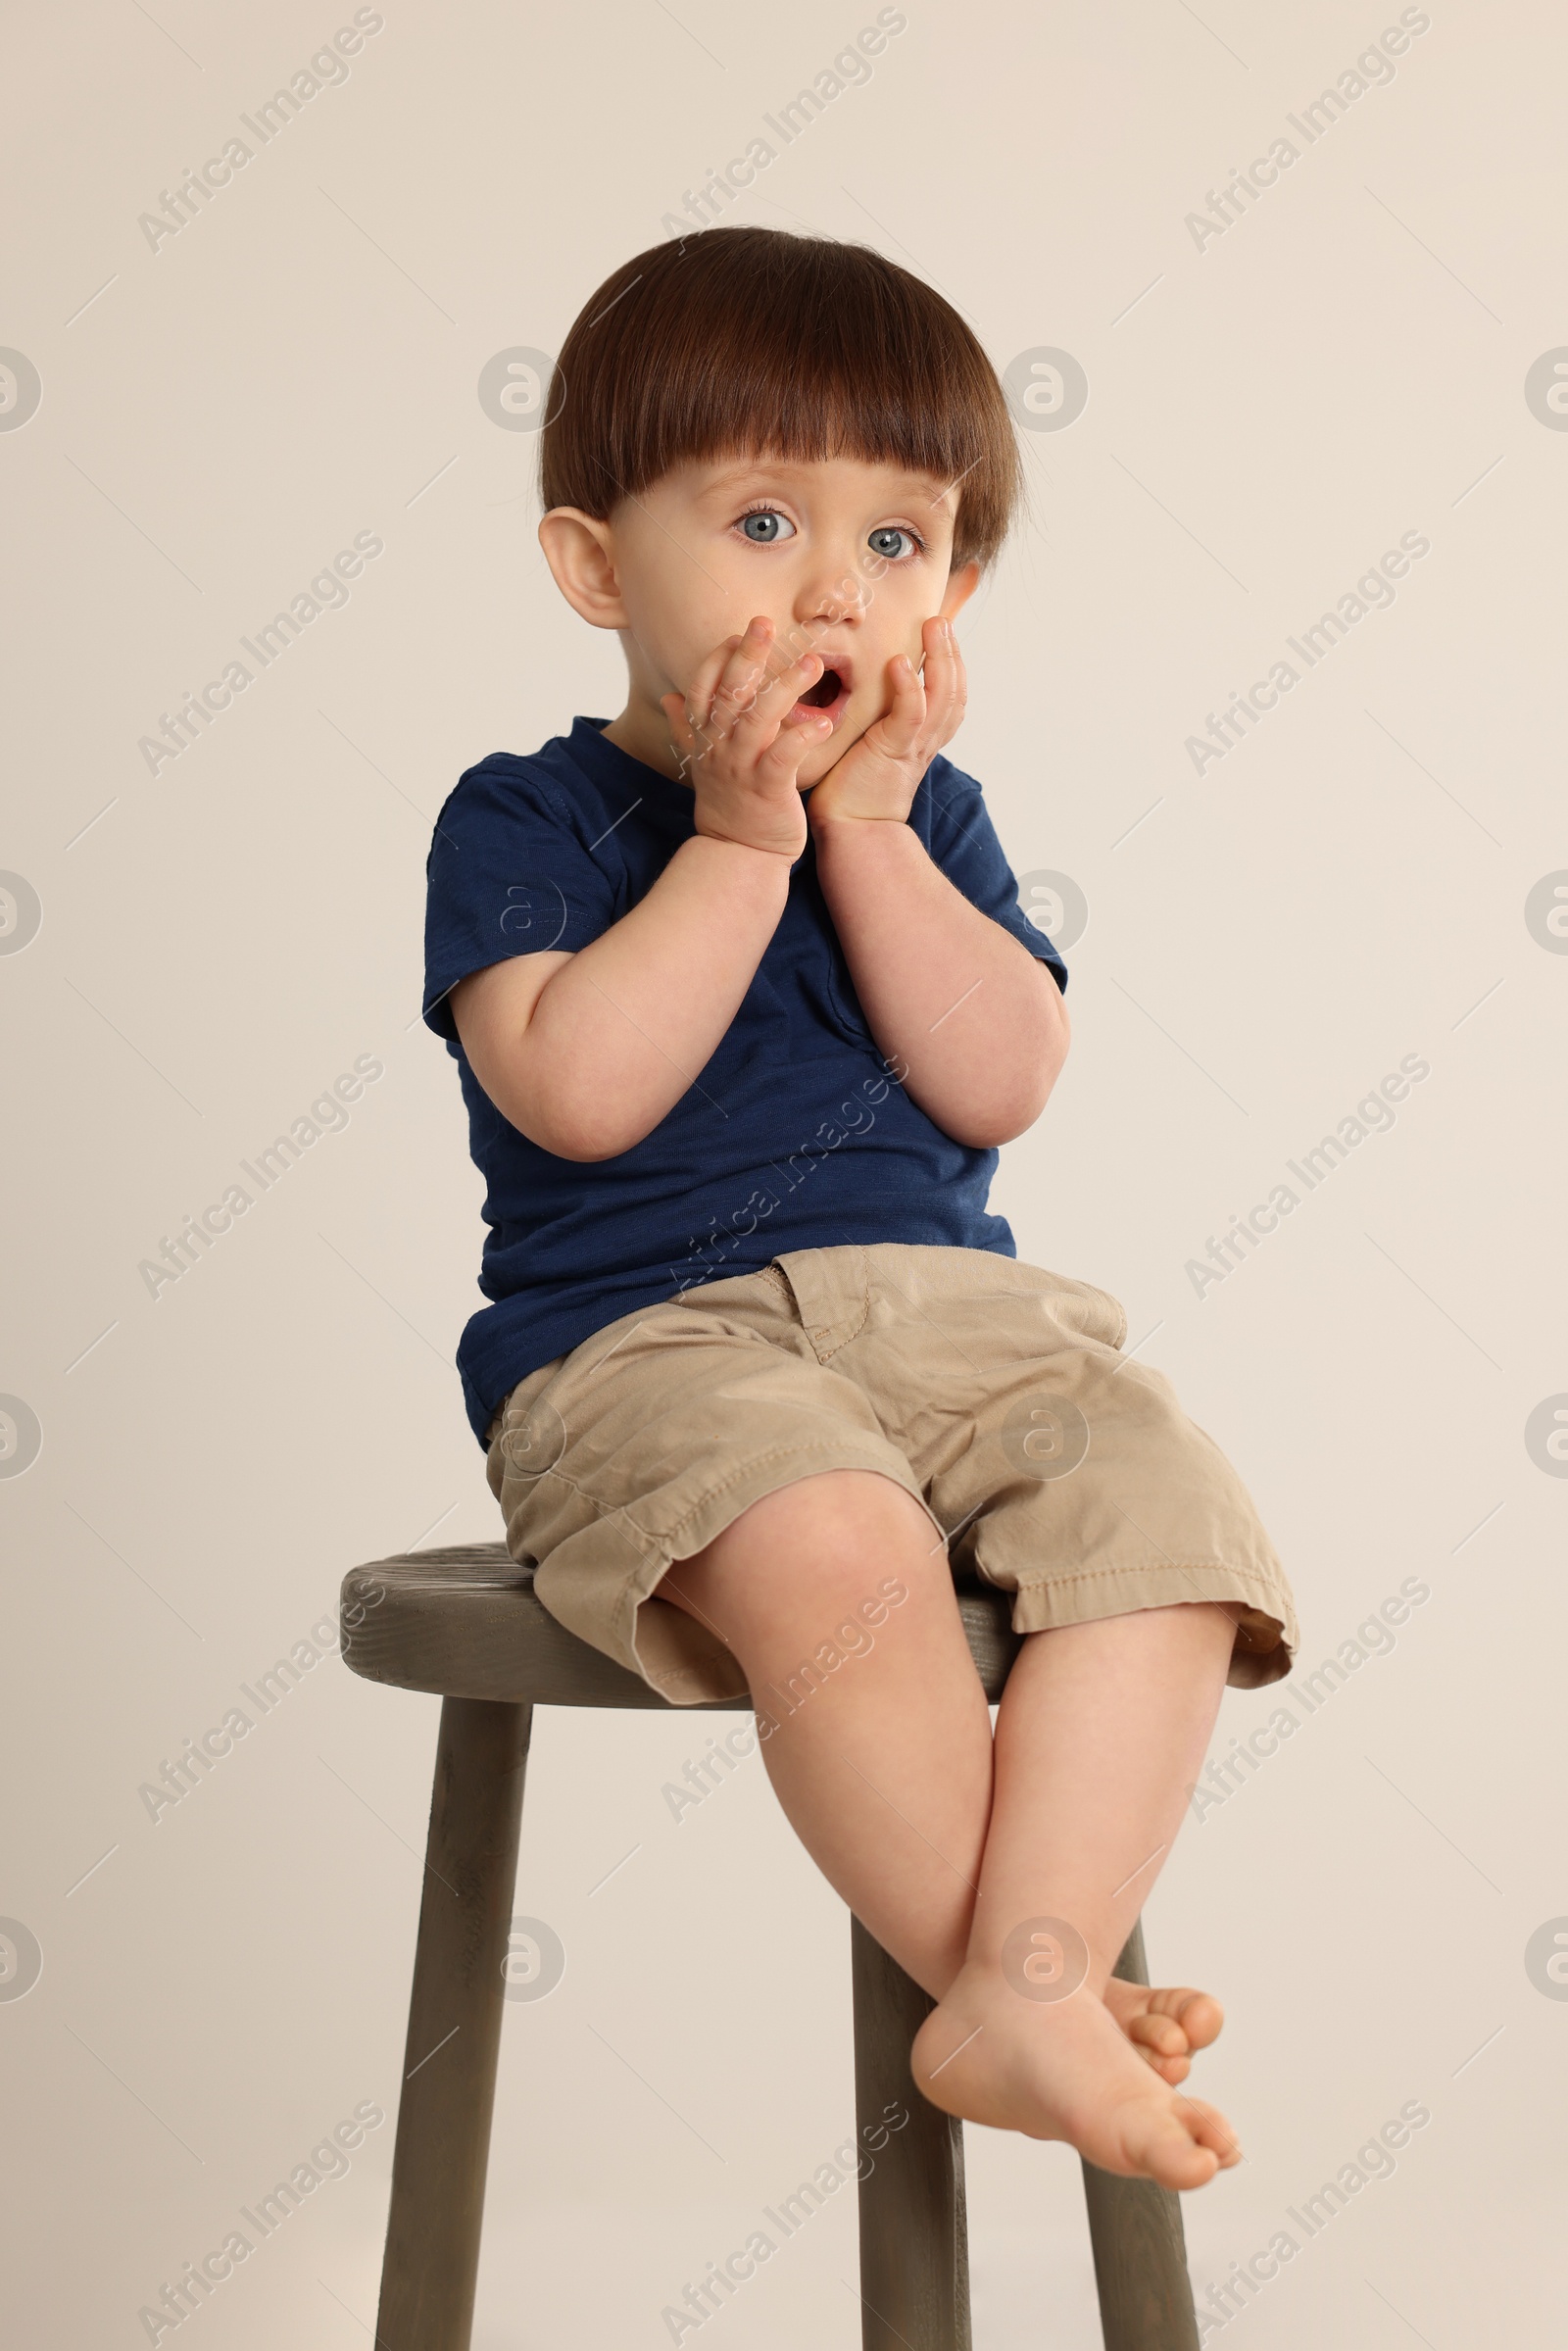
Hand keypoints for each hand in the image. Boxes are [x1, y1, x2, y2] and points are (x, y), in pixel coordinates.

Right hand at [660, 615, 834, 860]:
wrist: (738, 854)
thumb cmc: (729, 803)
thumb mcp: (703, 763)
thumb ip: (687, 728)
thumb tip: (669, 697)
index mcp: (707, 737)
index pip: (704, 688)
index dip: (719, 659)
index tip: (737, 634)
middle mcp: (720, 748)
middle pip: (730, 694)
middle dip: (747, 656)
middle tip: (765, 622)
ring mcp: (743, 768)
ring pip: (759, 719)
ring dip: (785, 687)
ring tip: (813, 662)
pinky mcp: (768, 789)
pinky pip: (783, 757)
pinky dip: (802, 737)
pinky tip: (824, 722)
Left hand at [806, 615, 965, 830]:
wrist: (850, 830)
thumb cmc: (851, 788)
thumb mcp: (868, 743)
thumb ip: (875, 716)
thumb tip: (861, 687)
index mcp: (922, 737)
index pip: (949, 692)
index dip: (951, 660)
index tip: (943, 629)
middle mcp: (926, 739)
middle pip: (955, 689)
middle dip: (952, 651)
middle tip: (941, 619)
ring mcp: (914, 745)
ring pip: (943, 696)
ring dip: (941, 658)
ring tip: (934, 625)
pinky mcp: (895, 752)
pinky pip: (911, 715)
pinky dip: (911, 687)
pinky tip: (901, 662)